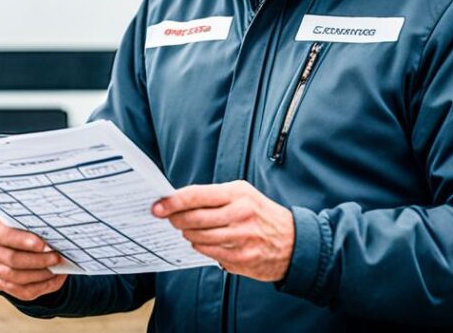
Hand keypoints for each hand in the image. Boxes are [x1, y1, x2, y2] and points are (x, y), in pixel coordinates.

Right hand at [0, 214, 66, 300]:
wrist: (15, 240)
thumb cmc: (23, 224)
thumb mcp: (24, 217)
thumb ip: (32, 221)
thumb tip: (53, 229)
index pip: (2, 235)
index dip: (21, 240)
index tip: (42, 244)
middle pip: (11, 259)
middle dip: (37, 259)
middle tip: (56, 256)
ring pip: (17, 277)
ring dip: (41, 273)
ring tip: (57, 266)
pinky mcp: (3, 285)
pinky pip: (23, 291)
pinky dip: (42, 285)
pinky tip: (56, 276)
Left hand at [152, 180, 294, 281]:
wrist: (295, 242)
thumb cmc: (262, 214)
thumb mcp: (244, 195)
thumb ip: (214, 197)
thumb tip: (179, 201)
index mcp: (238, 194)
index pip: (197, 195)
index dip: (173, 201)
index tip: (157, 206)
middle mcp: (240, 214)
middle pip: (193, 219)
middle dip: (176, 219)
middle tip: (169, 218)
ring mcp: (241, 238)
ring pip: (198, 237)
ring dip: (187, 233)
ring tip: (187, 228)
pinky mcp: (241, 258)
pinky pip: (208, 252)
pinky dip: (199, 246)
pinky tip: (201, 240)